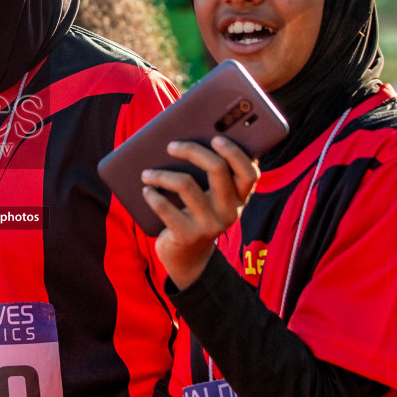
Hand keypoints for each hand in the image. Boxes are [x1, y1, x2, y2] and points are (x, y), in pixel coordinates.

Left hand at [142, 136, 258, 289]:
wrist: (188, 258)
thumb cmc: (196, 215)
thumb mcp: (210, 198)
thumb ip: (210, 176)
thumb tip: (186, 139)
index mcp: (239, 198)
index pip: (249, 173)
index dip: (234, 153)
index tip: (216, 138)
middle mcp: (230, 211)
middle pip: (217, 169)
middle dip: (192, 150)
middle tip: (171, 146)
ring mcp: (210, 225)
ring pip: (186, 184)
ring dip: (162, 174)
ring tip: (147, 173)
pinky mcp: (188, 236)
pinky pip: (166, 208)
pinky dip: (153, 196)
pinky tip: (146, 190)